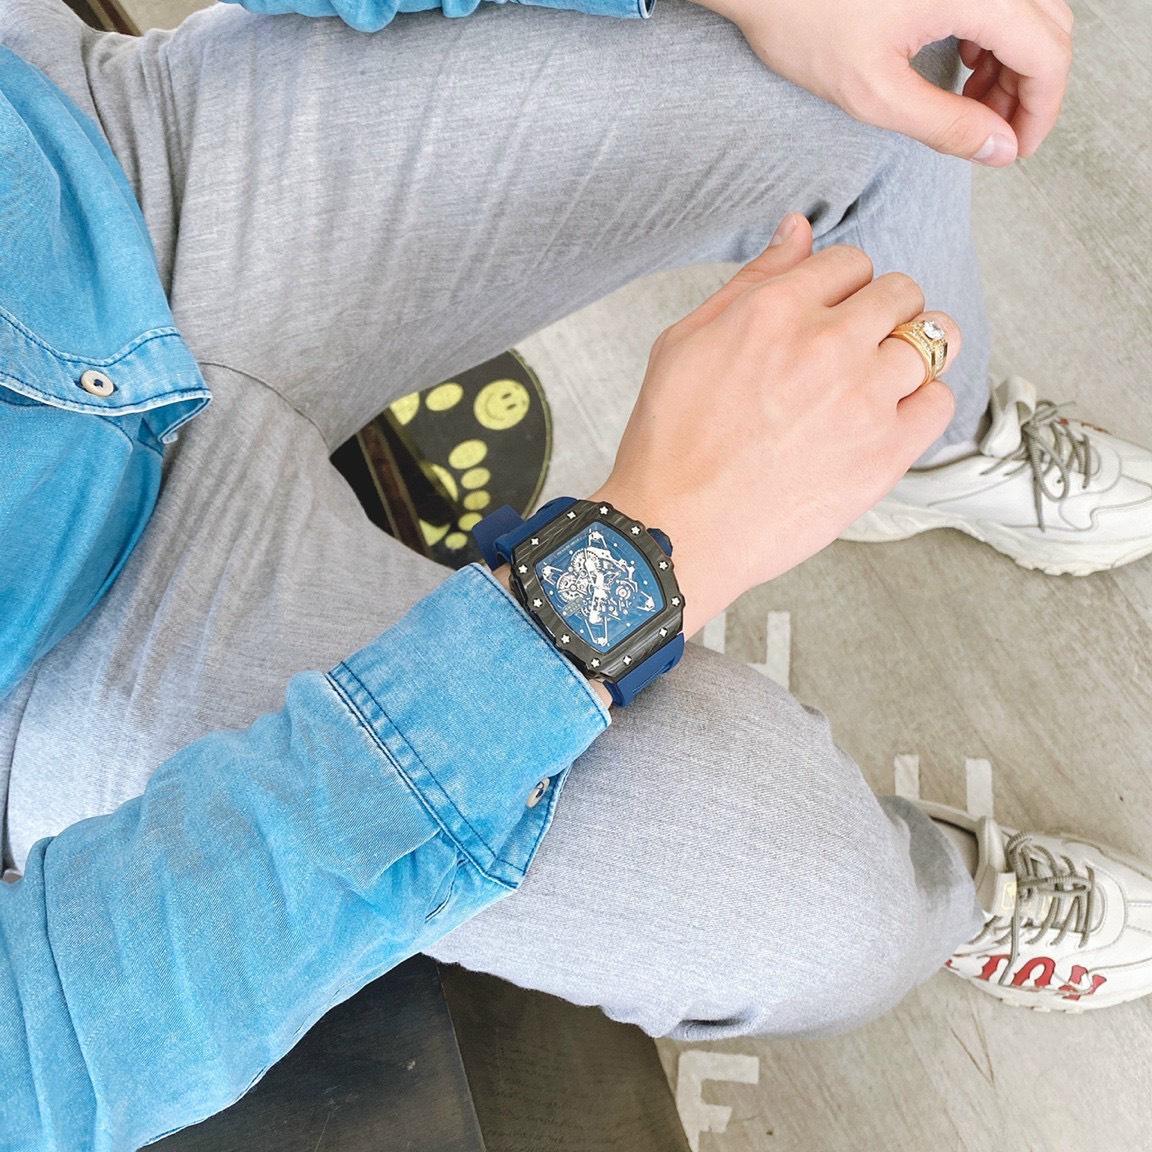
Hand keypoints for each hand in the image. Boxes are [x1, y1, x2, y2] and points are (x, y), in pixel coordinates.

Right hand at [592, 214, 960, 635]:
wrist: (676, 529)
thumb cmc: (671, 443)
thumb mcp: (687, 341)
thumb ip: (753, 280)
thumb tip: (799, 229)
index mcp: (776, 310)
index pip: (850, 262)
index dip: (841, 287)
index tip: (830, 313)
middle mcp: (828, 345)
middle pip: (901, 292)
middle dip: (882, 312)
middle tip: (854, 347)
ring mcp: (863, 400)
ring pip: (934, 339)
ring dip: (912, 352)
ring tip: (877, 381)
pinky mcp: (884, 454)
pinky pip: (940, 403)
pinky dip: (922, 403)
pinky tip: (887, 418)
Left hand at [692, 0, 1072, 164]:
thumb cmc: (803, 21)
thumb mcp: (874, 93)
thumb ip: (945, 125)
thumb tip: (1000, 148)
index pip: (1048, 53)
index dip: (1041, 110)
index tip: (1016, 151)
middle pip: (1048, 28)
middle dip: (1028, 89)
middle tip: (993, 136)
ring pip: (1027, 10)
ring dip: (1011, 62)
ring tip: (970, 106)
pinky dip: (991, 33)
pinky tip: (960, 63)